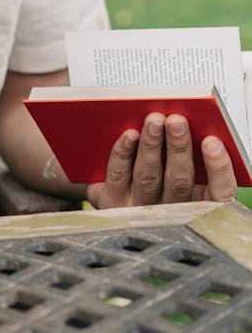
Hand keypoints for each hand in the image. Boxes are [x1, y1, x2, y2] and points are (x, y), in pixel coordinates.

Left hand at [86, 113, 237, 208]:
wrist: (113, 208)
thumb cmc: (158, 175)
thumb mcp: (179, 170)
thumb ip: (186, 153)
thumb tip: (181, 122)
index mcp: (198, 203)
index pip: (219, 194)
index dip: (219, 169)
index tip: (212, 141)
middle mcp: (171, 212)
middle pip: (179, 182)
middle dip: (178, 148)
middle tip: (176, 120)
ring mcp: (140, 210)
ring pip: (148, 177)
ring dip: (152, 146)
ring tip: (154, 120)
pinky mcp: (112, 203)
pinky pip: (119, 176)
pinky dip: (124, 154)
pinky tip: (130, 135)